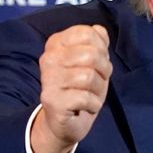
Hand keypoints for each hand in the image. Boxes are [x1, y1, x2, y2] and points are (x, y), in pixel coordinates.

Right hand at [30, 24, 112, 152]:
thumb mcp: (93, 63)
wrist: (64, 122)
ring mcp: (49, 79)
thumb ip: (96, 44)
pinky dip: (93, 104)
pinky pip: (86, 98)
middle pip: (92, 55)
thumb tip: (99, 29)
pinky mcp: (52, 100)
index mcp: (56, 43)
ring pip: (89, 76)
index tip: (96, 63)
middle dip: (103, 70)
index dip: (101, 49)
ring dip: (98, 90)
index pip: (87, 33)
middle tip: (96, 82)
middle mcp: (49, 58)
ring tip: (89, 95)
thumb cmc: (80, 89)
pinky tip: (85, 107)